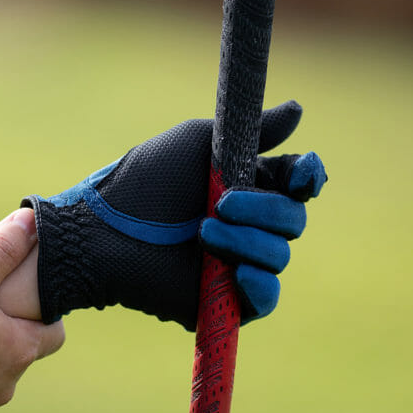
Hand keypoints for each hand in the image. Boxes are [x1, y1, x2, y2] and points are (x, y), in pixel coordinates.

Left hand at [22, 101, 327, 329]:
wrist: (104, 231)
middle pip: (294, 220)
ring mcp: (237, 265)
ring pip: (279, 257)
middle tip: (221, 202)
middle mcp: (249, 226)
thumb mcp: (197, 143)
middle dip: (266, 209)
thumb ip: (252, 131)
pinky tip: (240, 272)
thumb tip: (298, 111)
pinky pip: (264, 300)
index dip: (308, 178)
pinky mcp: (223, 302)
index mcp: (248, 186)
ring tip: (203, 233)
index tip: (300, 175)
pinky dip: (260, 286)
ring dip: (248, 241)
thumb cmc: (143, 182)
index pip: (299, 184)